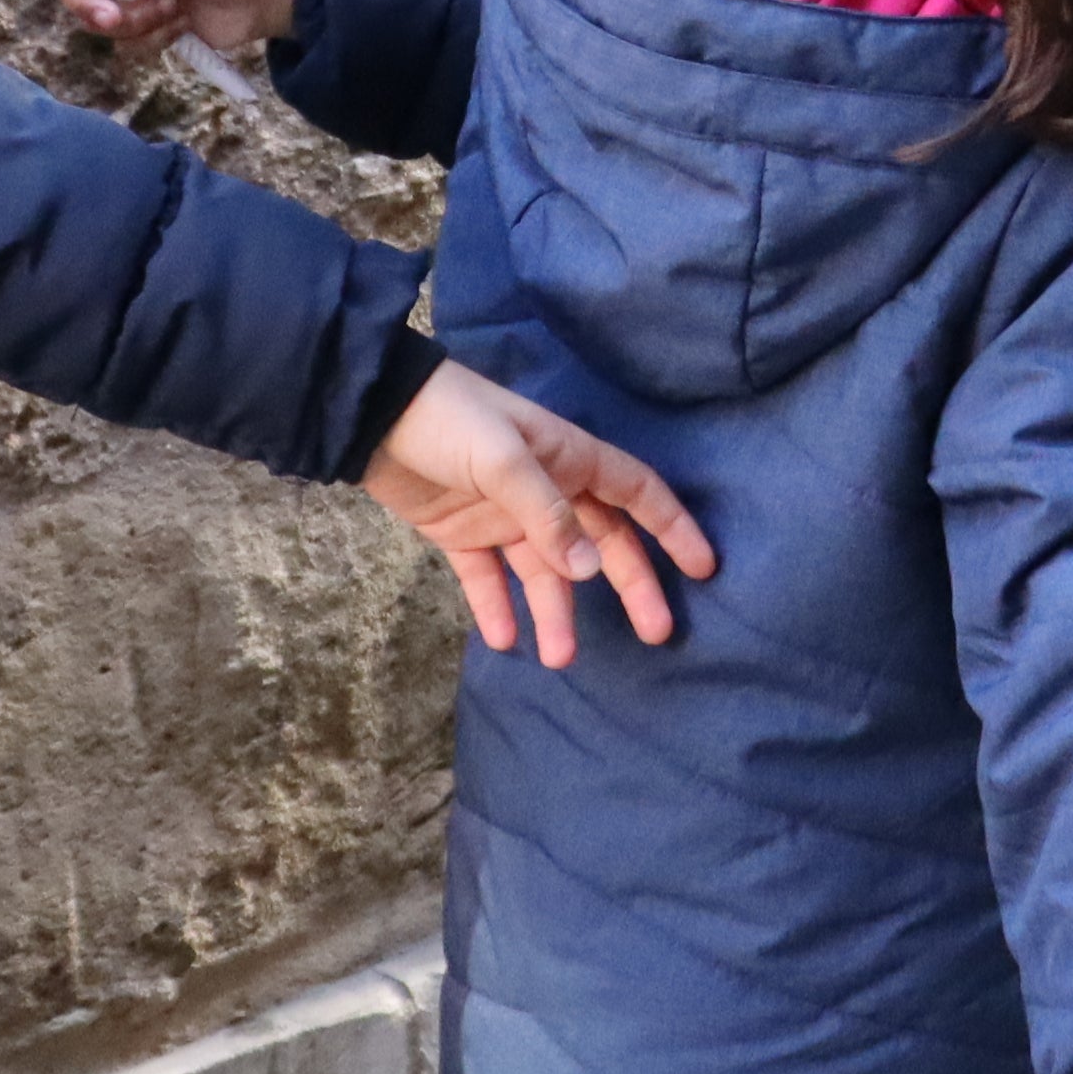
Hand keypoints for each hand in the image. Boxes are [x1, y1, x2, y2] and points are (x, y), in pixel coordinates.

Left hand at [361, 362, 719, 666]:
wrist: (369, 415)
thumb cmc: (448, 419)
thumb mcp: (504, 459)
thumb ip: (547, 514)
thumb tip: (589, 570)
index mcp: (568, 458)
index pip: (637, 493)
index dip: (672, 527)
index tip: (702, 569)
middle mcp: (546, 490)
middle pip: (600, 544)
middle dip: (628, 587)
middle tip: (655, 634)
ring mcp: (505, 515)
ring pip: (545, 573)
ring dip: (556, 613)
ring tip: (559, 658)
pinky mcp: (463, 534)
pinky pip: (489, 579)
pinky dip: (498, 609)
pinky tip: (505, 641)